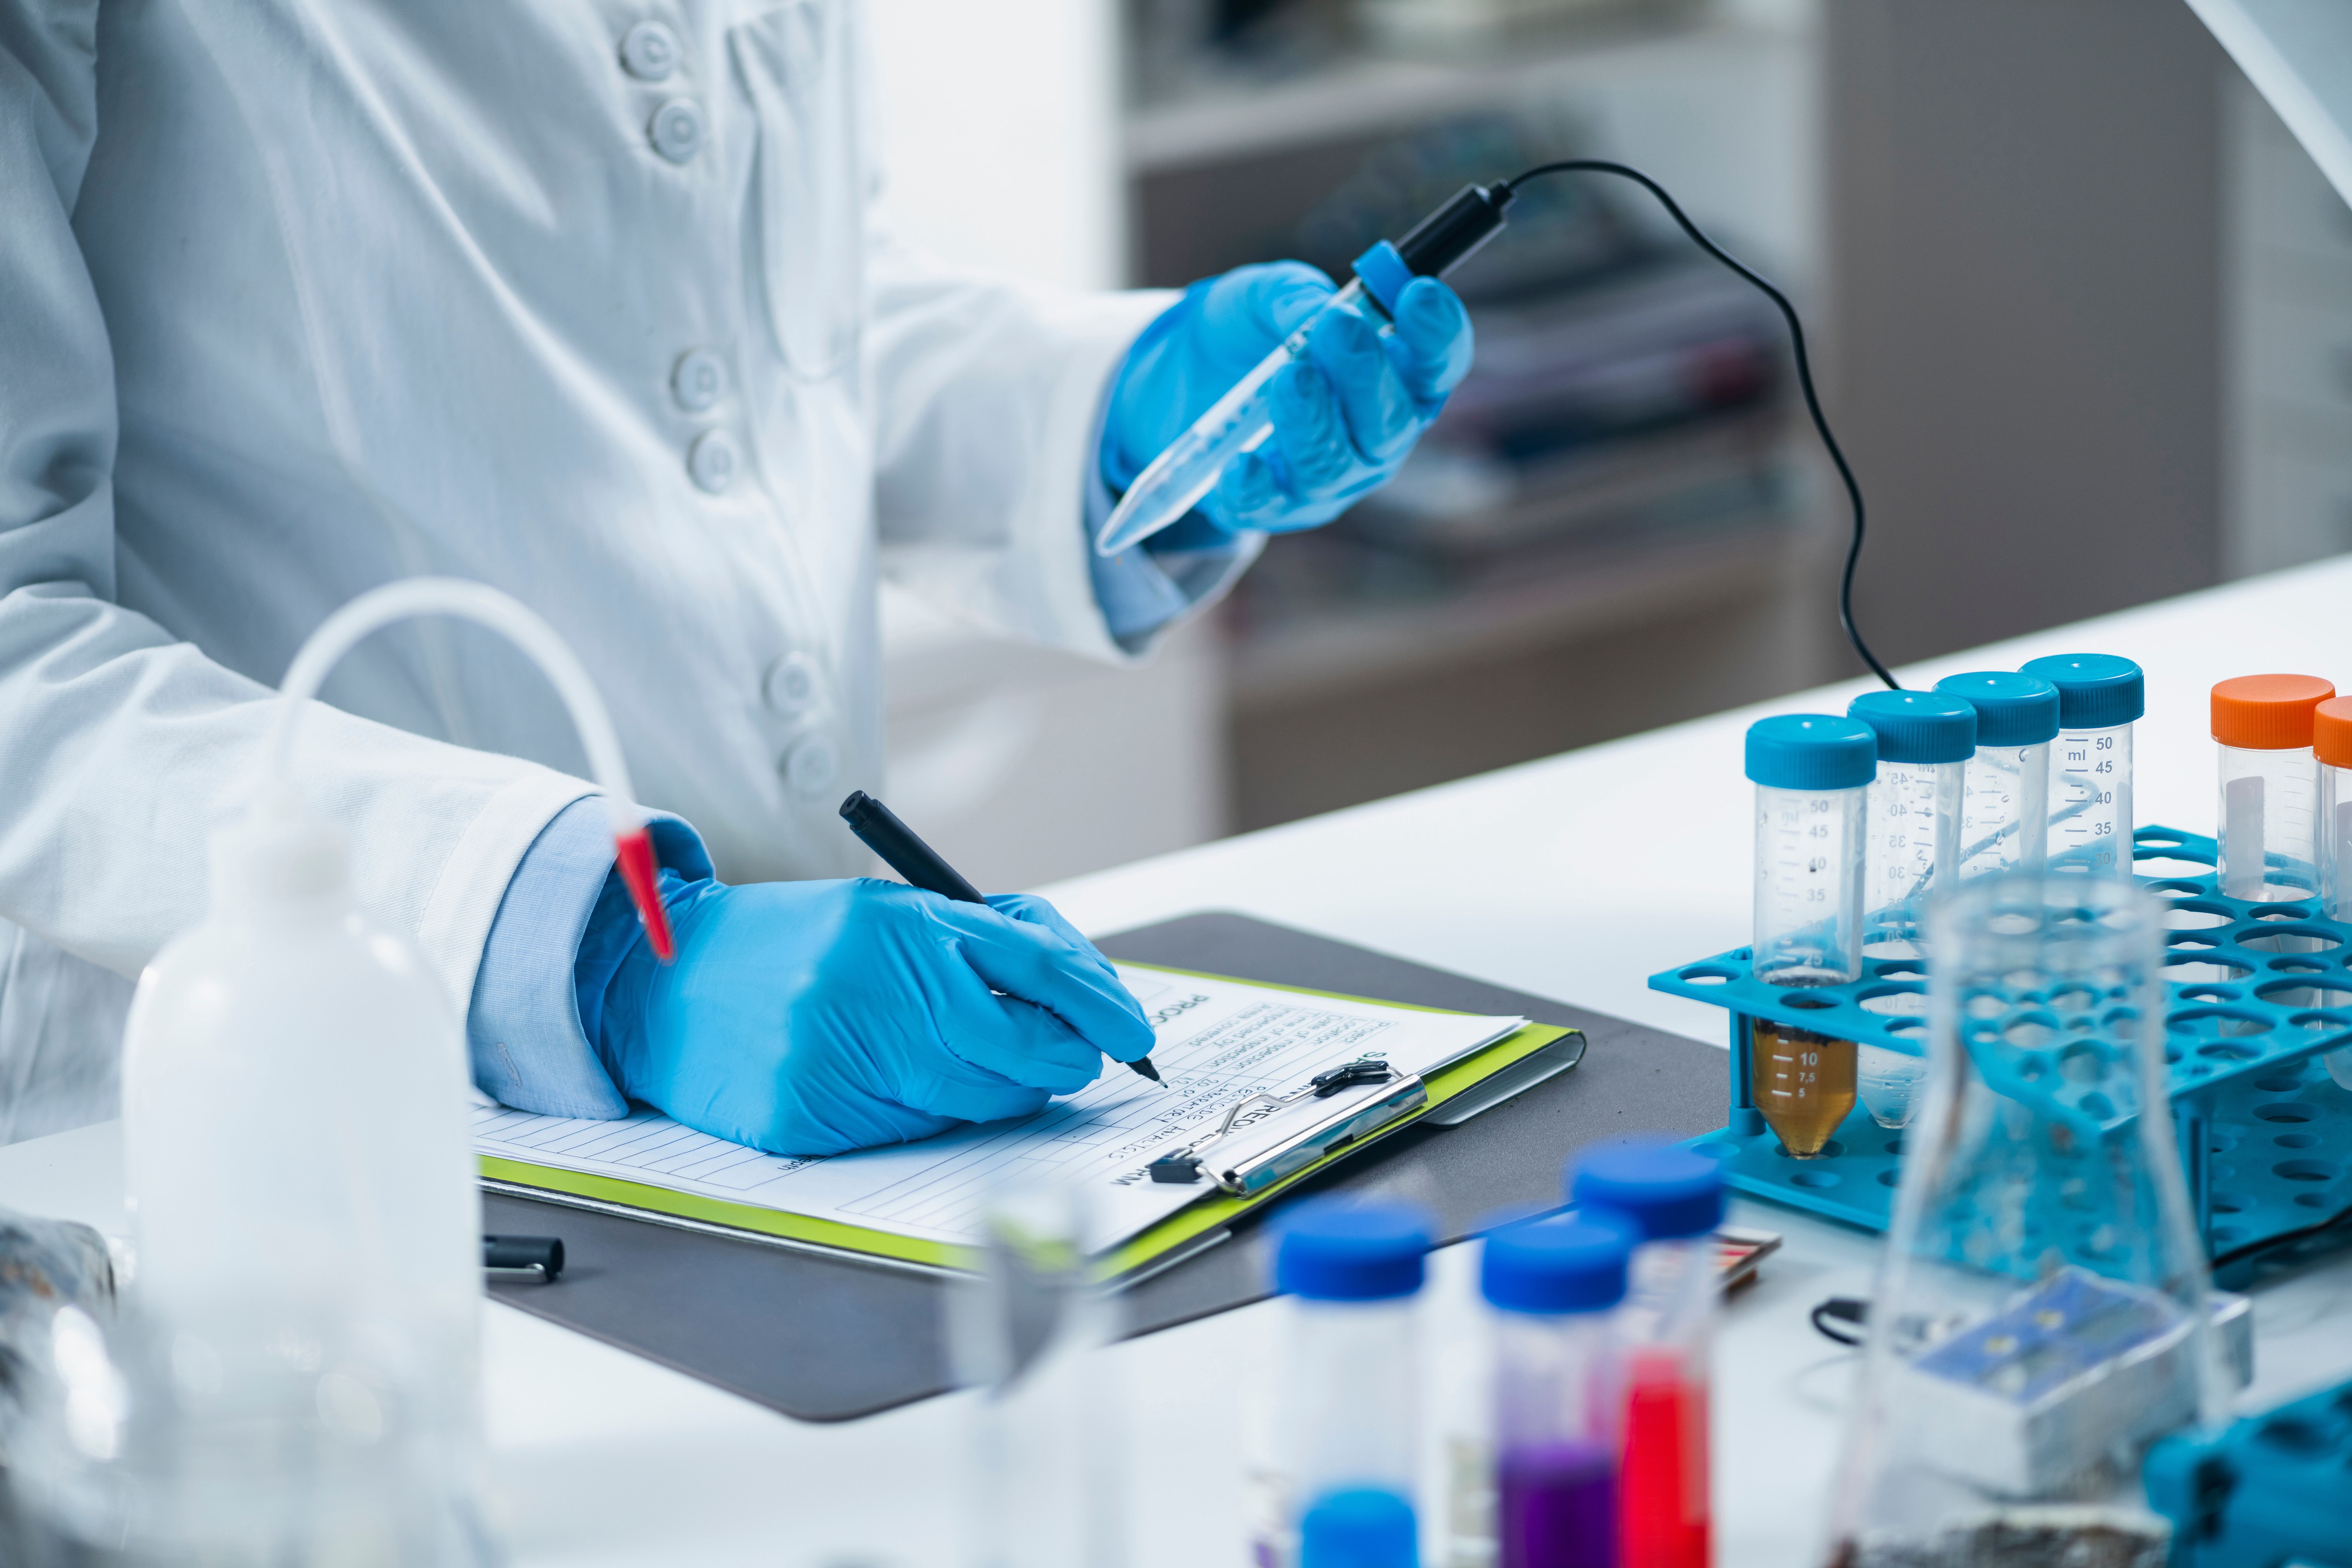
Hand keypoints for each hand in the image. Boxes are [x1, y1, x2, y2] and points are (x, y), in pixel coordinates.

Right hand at [591, 877, 1154, 1156]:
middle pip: (1022, 1047)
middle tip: (1065, 1057)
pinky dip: (922, 1114)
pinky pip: (910, 1131)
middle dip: (1059, 1059)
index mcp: (903, 925)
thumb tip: (1076, 999)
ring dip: (993, 1089)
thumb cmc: (788, 945)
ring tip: (957, 1060)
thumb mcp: (885, 917)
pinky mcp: (812, 1113)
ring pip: (975, 1100)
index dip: (1100, 1001)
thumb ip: (977, 949)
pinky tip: (888, 1082)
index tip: (1133, 1030)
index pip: (1038, 965)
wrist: (662, 978)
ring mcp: (842, 1055)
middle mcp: (877, 986)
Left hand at [1102, 262, 1473, 540]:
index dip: (1438, 334)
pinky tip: (1240, 459)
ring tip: (1287, 375)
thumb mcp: (1261, 296)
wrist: (1176, 380)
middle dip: (1367, 375)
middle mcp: (1375, 437)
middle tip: (1339, 327)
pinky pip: (1269, 506)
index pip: (1438, 364)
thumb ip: (1293, 295)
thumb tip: (1315, 312)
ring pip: (1335, 465)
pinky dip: (1255, 485)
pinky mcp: (1272, 507)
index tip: (1417, 292)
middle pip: (1393, 423)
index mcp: (1396, 377)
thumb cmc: (1245, 333)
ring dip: (1314, 420)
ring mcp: (1329, 479)